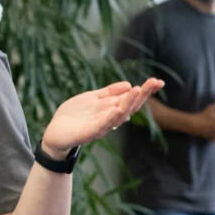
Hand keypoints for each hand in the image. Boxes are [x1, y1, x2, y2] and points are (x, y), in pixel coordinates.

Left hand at [41, 78, 164, 155]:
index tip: (158, 81)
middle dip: (143, 94)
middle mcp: (111, 118)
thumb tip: (129, 84)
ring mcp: (102, 125)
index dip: (145, 91)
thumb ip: (109, 92)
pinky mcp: (91, 132)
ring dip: (129, 103)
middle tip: (156, 83)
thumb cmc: (75, 116)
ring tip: (138, 90)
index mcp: (111, 108)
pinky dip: (112, 117)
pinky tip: (118, 109)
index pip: (131, 98)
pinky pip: (104, 124)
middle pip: (131, 106)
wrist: (56, 132)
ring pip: (120, 115)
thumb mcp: (92, 98)